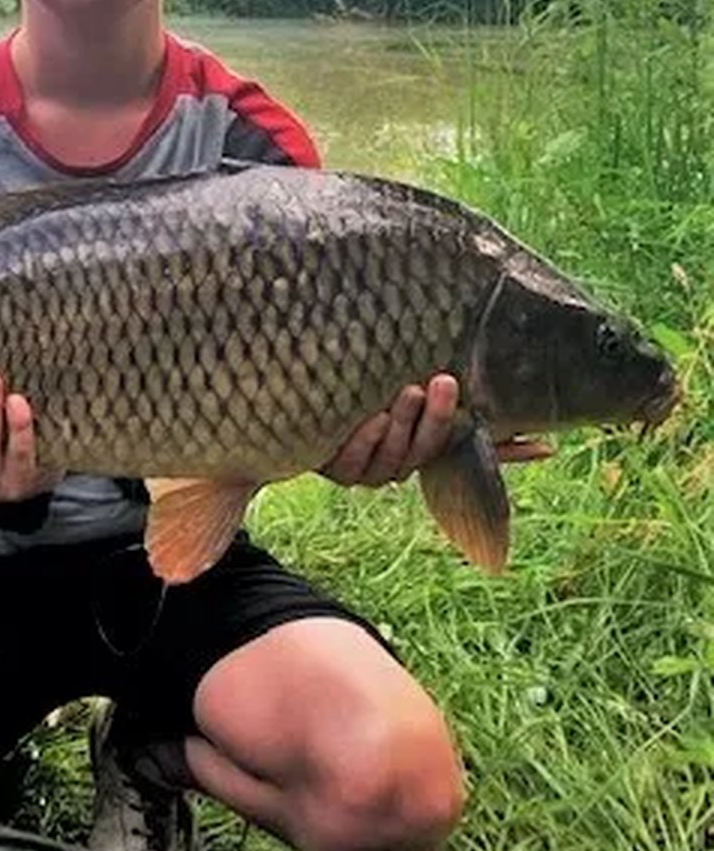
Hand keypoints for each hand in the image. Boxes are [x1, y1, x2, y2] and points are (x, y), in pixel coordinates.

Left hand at [320, 373, 553, 486]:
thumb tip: (549, 448)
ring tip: (407, 389)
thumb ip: (476, 431)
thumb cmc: (374, 415)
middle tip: (443, 381)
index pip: (458, 450)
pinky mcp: (331, 466)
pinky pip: (350, 460)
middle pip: (423, 450)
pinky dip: (362, 440)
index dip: (487, 443)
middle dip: (436, 418)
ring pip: (390, 455)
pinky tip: (370, 418)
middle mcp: (395, 467)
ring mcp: (363, 470)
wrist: (302, 419)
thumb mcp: (420, 415)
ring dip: (402, 424)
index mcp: (421, 455)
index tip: (498, 411)